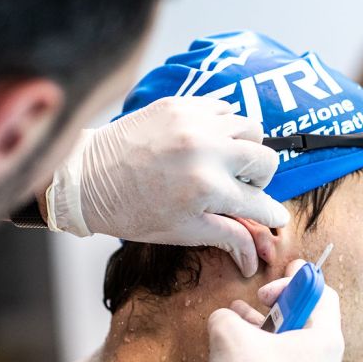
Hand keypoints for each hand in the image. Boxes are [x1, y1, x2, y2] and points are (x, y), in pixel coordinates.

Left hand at [47, 96, 288, 276]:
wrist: (87, 179)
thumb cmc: (132, 211)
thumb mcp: (183, 231)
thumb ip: (227, 236)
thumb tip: (256, 258)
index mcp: (207, 188)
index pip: (258, 201)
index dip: (270, 213)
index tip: (275, 216)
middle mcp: (206, 149)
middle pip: (265, 159)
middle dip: (260, 178)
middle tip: (242, 187)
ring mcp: (194, 122)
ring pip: (250, 127)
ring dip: (245, 147)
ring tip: (225, 162)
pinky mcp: (181, 104)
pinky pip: (223, 107)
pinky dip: (223, 125)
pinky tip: (207, 142)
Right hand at [194, 261, 344, 361]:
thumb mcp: (229, 334)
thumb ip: (227, 315)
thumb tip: (227, 319)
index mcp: (327, 340)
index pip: (323, 294)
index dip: (297, 281)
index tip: (271, 285)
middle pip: (311, 322)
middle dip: (281, 307)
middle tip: (260, 302)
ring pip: (297, 349)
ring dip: (270, 333)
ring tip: (240, 324)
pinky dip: (269, 358)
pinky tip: (241, 357)